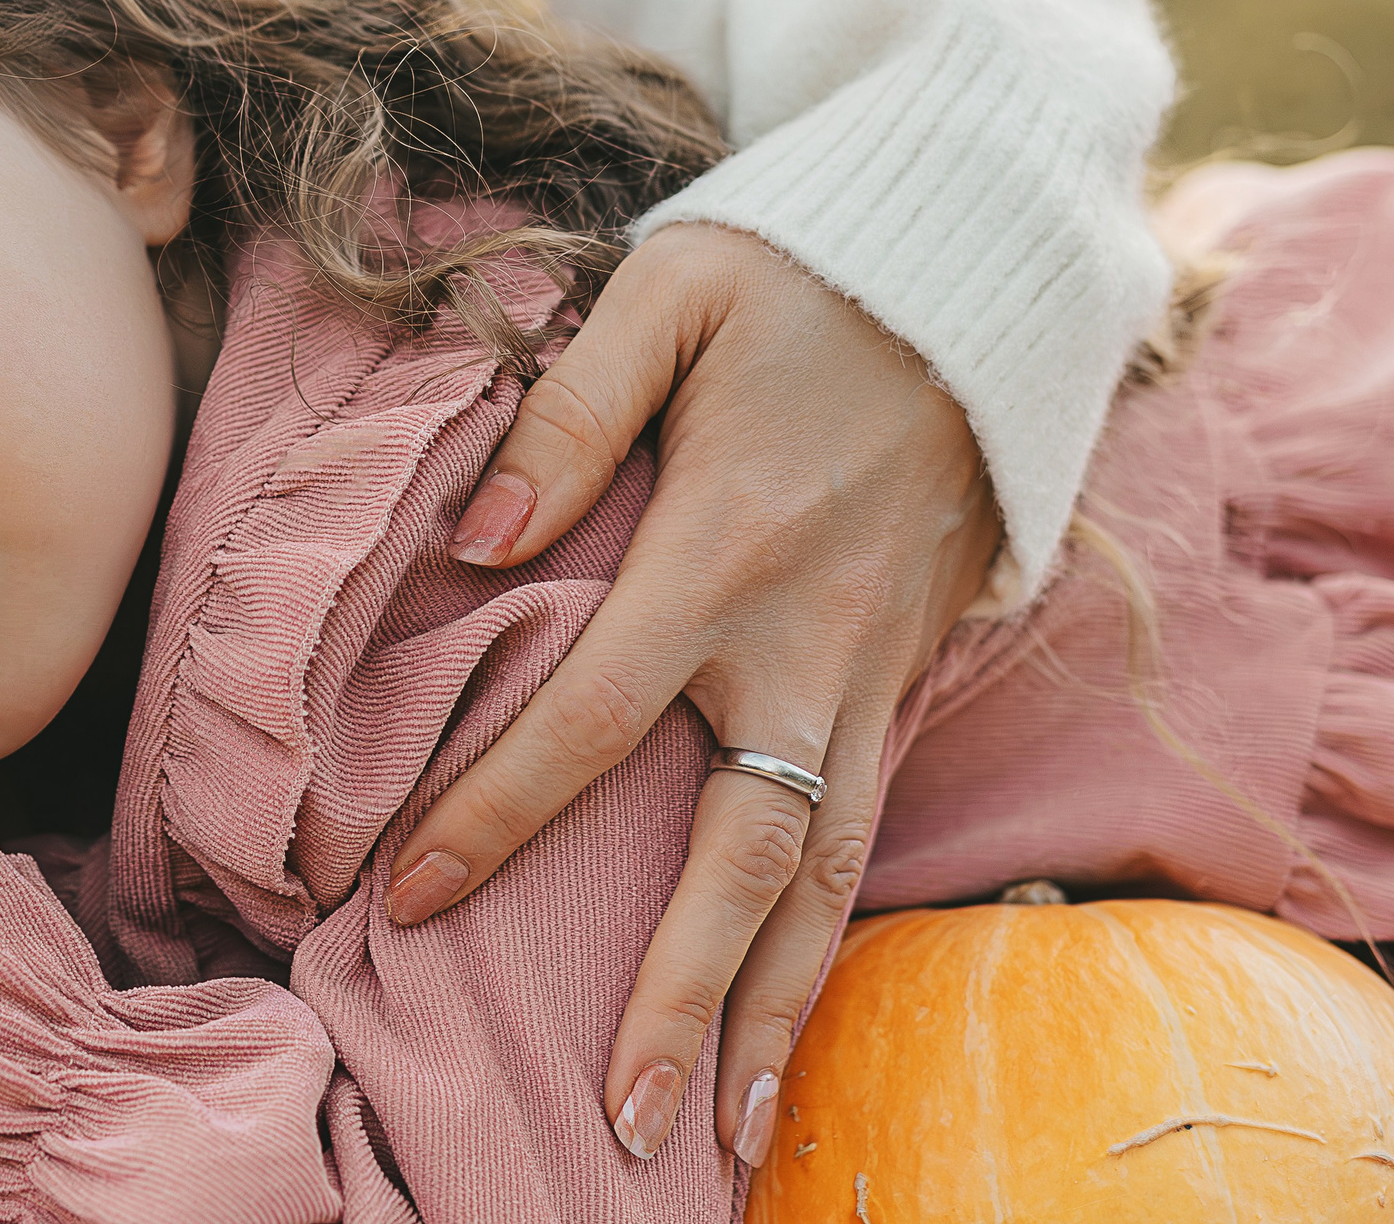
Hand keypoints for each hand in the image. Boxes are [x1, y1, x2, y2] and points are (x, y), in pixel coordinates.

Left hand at [385, 225, 999, 1165]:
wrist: (982, 268)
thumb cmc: (803, 271)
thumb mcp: (673, 290)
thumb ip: (569, 412)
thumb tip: (477, 536)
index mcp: (725, 550)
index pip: (589, 722)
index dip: (493, 817)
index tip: (411, 900)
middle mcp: (808, 639)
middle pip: (744, 856)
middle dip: (681, 995)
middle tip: (623, 1121)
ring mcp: (876, 668)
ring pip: (832, 872)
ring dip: (782, 1006)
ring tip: (733, 1125)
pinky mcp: (913, 670)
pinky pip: (871, 827)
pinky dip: (837, 931)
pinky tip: (797, 1005)